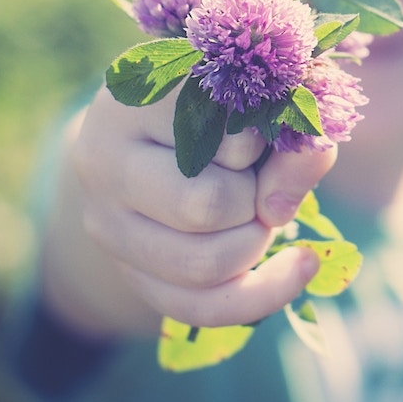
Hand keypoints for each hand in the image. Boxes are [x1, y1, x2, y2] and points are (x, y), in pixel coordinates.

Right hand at [46, 86, 333, 333]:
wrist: (169, 127)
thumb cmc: (230, 100)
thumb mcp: (269, 95)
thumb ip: (292, 134)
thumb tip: (278, 211)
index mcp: (137, 94)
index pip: (217, 133)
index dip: (260, 141)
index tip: (257, 129)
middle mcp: (103, 156)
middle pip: (206, 207)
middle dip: (256, 201)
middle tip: (258, 177)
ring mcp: (104, 219)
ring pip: (203, 264)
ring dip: (255, 242)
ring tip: (257, 210)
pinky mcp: (124, 267)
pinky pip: (197, 307)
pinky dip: (261, 294)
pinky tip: (299, 267)